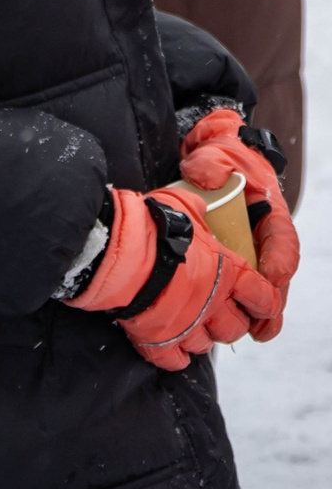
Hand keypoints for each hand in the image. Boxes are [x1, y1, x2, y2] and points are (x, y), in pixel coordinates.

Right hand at [67, 185, 277, 370]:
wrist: (114, 250)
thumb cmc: (149, 225)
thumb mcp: (181, 204)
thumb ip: (197, 208)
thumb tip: (201, 206)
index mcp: (227, 272)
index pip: (262, 297)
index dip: (263, 301)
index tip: (257, 301)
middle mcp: (212, 303)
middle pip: (235, 327)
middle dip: (228, 322)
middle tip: (214, 313)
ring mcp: (185, 324)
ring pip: (205, 345)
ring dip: (199, 337)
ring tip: (187, 326)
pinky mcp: (157, 338)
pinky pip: (173, 360)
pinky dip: (173, 357)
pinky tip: (169, 347)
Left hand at [179, 108, 297, 328]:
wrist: (207, 164)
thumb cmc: (216, 159)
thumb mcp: (214, 155)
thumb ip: (210, 163)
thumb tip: (206, 175)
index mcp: (268, 211)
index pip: (281, 238)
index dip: (279, 258)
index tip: (272, 277)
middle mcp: (265, 235)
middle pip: (277, 271)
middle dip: (272, 298)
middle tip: (265, 322)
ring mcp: (252, 250)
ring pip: (264, 285)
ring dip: (264, 311)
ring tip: (259, 333)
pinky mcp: (235, 262)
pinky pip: (246, 288)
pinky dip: (247, 308)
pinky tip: (246, 329)